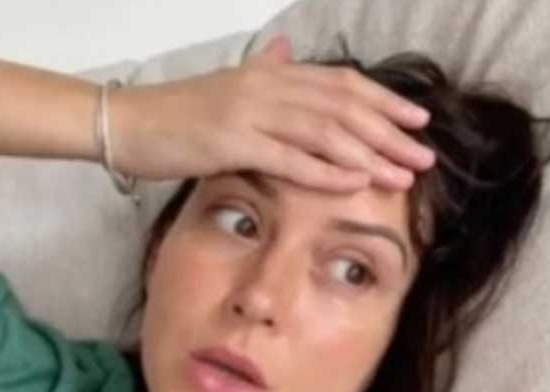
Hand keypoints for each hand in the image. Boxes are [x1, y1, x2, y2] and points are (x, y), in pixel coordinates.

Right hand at [110, 36, 435, 191]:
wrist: (124, 123)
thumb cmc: (172, 114)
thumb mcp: (224, 85)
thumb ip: (261, 71)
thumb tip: (285, 51)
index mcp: (269, 72)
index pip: (340, 83)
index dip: (384, 101)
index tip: (418, 120)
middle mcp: (266, 86)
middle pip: (343, 107)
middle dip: (389, 132)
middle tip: (424, 156)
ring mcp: (249, 113)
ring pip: (325, 132)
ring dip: (369, 154)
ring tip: (401, 176)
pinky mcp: (230, 143)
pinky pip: (289, 158)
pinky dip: (326, 171)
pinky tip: (354, 184)